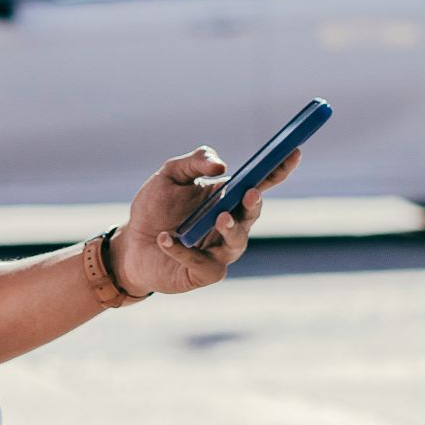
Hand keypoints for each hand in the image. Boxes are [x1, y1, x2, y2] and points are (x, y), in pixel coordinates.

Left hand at [111, 146, 300, 296]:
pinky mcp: (204, 273)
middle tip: (250, 192)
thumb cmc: (155, 208)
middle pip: (251, 214)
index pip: (260, 182)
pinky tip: (166, 239)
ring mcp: (220, 251)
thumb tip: (221, 165)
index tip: (292, 152)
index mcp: (228, 197)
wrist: (132, 244)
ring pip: (236, 243)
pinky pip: (201, 263)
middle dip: (254, 204)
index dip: (278, 169)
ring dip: (231, 229)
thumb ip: (194, 162)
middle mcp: (230, 224)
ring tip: (219, 217)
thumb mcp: (170, 176)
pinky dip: (183, 250)